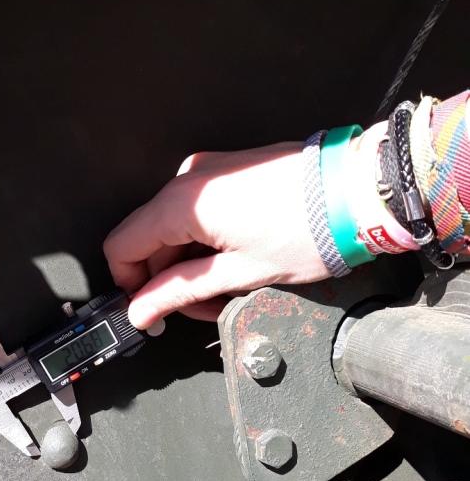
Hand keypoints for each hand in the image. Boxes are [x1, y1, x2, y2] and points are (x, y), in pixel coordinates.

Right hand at [103, 143, 330, 328]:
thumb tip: (142, 309)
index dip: (129, 285)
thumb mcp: (238, 274)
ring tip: (231, 288)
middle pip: (149, 239)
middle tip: (204, 309)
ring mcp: (210, 171)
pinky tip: (239, 261)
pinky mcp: (230, 170)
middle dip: (170, 280)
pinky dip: (208, 242)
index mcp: (183, 204)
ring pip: (175, 229)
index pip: (122, 246)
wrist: (359, 193)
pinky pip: (199, 212)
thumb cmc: (310, 231)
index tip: (149, 310)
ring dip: (193, 265)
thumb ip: (180, 292)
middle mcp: (189, 179)